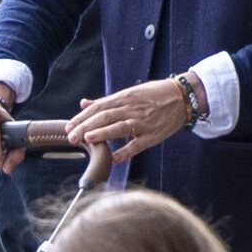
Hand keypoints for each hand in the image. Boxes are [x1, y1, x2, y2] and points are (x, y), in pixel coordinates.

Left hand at [66, 78, 191, 164]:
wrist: (183, 97)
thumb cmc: (154, 95)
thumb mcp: (130, 93)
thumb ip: (106, 101)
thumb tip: (84, 103)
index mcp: (124, 97)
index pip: (98, 107)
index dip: (82, 117)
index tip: (69, 126)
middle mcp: (132, 109)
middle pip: (105, 116)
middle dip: (86, 126)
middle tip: (71, 136)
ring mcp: (143, 122)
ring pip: (120, 127)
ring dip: (103, 133)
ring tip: (88, 139)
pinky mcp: (153, 135)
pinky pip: (138, 144)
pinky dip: (126, 151)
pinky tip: (114, 158)